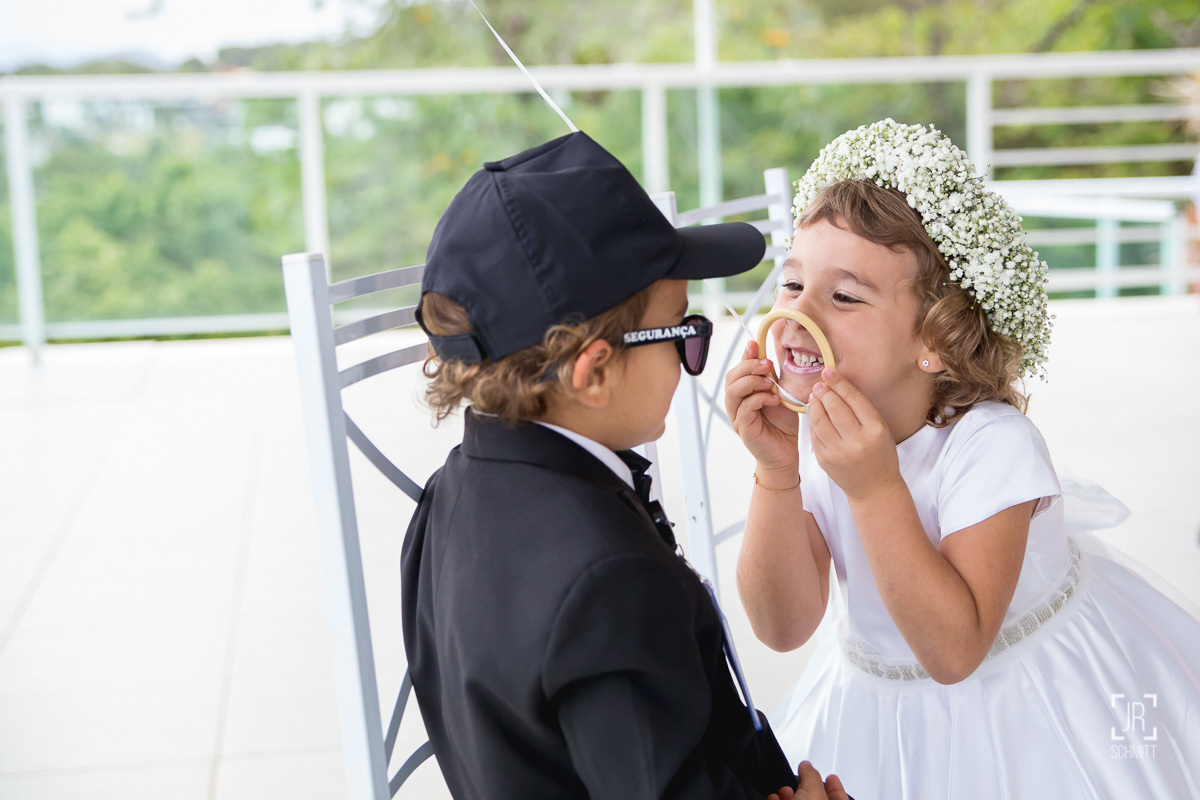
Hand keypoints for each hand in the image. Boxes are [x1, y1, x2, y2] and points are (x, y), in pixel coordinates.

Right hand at [724, 340, 799, 472]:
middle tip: (768, 365)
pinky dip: (760, 399)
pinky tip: (774, 400)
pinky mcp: (743, 428)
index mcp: (741, 393)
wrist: (785, 452)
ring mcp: (736, 416)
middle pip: (731, 378)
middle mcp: (735, 404)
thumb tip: (767, 354)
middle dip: (749, 367)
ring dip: (752, 382)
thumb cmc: (781, 424)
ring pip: (733, 392)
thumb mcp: (778, 393)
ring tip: (770, 383)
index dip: (744, 356)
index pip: (737, 370)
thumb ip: (770, 377)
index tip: (754, 344)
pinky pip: (745, 408)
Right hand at [767, 762, 850, 799]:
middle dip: (805, 788)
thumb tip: (806, 765)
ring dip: (789, 795)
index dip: (836, 786)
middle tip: (800, 781)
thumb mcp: (813, 791)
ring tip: (784, 791)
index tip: (832, 777)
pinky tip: (775, 798)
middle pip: (815, 799)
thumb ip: (811, 775)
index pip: (841, 798)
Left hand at [808, 368, 901, 500]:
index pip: (854, 399)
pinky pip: (814, 434)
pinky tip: (814, 411)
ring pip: (820, 420)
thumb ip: (862, 410)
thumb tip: (838, 386)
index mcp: (875, 430)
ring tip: (815, 394)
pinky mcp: (825, 460)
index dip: (839, 383)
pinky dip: (812, 420)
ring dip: (816, 404)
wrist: (874, 488)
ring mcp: (839, 452)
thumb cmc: (880, 455)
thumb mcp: (881, 429)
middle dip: (825, 391)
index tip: (829, 371)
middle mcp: (857, 441)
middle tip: (820, 382)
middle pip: (835, 408)